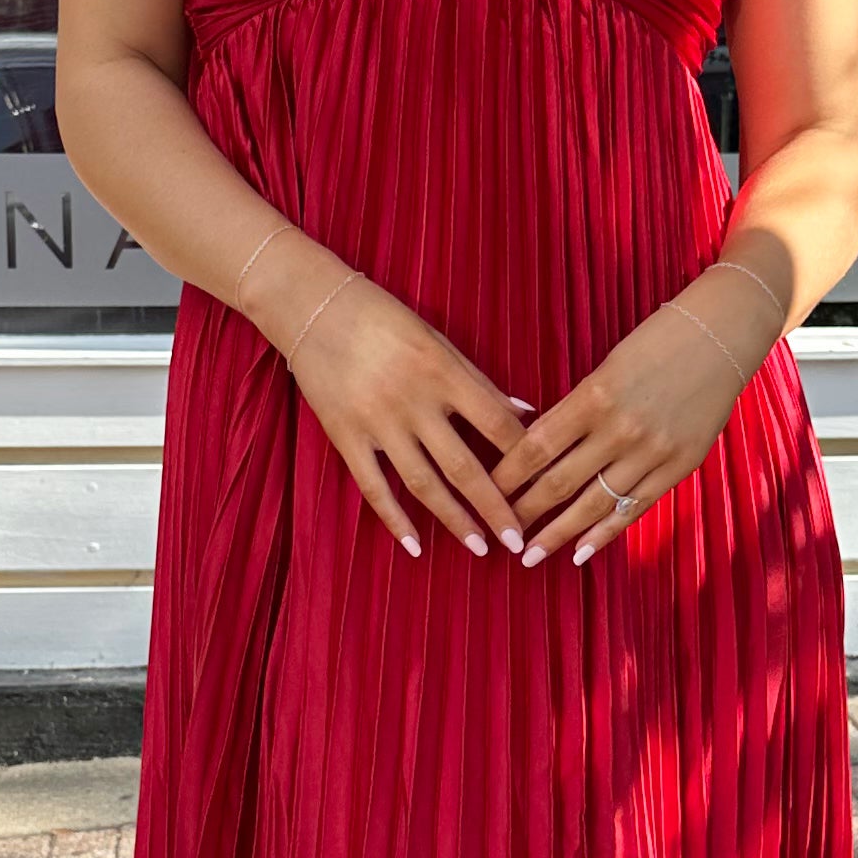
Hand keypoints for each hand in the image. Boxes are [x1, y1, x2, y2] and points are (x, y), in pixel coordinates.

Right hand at [251, 232, 531, 561]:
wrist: (313, 308)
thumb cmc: (383, 318)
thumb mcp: (437, 339)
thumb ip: (477, 381)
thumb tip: (524, 412)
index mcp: (442, 371)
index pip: (494, 422)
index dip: (522, 456)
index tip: (544, 484)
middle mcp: (413, 401)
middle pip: (463, 465)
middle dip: (494, 507)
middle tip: (519, 541)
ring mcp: (377, 423)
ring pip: (423, 483)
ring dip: (454, 520)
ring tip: (480, 549)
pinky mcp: (346, 437)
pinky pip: (374, 486)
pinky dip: (395, 519)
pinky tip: (415, 546)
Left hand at [497, 267, 783, 568]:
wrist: (723, 335)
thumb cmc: (659, 340)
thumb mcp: (607, 365)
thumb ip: (577, 409)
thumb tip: (538, 447)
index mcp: (593, 395)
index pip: (535, 447)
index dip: (506, 476)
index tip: (484, 494)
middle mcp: (620, 429)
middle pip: (558, 482)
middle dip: (523, 511)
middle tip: (498, 532)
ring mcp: (651, 452)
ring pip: (593, 504)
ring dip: (557, 534)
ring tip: (530, 555)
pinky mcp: (678, 467)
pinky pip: (633, 508)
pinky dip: (604, 533)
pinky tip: (580, 552)